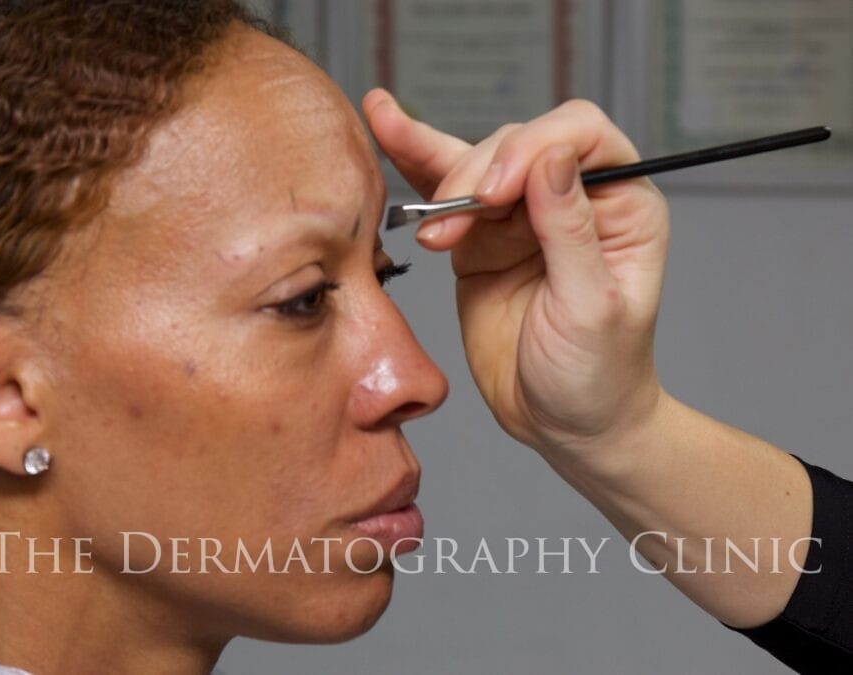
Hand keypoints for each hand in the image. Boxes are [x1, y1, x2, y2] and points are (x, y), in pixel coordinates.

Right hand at [364, 90, 669, 454]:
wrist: (561, 423)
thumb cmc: (597, 374)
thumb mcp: (592, 309)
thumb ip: (570, 232)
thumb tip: (551, 158)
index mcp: (621, 205)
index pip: (581, 136)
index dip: (533, 147)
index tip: (495, 193)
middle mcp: (572, 198)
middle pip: (519, 144)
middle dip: (479, 175)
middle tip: (453, 224)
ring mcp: (522, 217)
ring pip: (477, 163)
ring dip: (444, 183)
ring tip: (429, 226)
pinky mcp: (480, 239)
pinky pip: (446, 192)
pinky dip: (415, 160)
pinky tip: (387, 123)